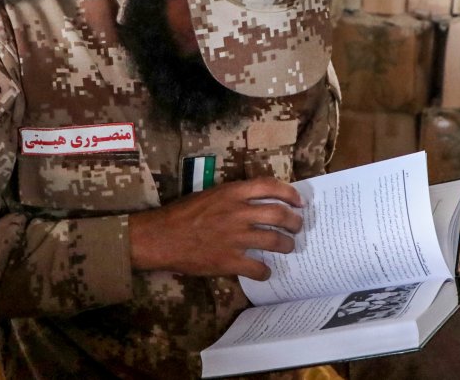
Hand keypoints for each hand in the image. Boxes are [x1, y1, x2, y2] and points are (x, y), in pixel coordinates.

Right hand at [128, 178, 303, 280]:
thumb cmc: (181, 214)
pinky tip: (264, 271)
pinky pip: (257, 267)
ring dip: (287, 245)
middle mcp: (237, 213)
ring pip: (275, 240)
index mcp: (231, 193)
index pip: (269, 186)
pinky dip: (265, 271)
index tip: (299, 201)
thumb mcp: (208, 195)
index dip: (289, 193)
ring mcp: (235, 238)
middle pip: (279, 214)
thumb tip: (255, 201)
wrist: (160, 237)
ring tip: (288, 247)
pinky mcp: (229, 260)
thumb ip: (232, 197)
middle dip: (294, 221)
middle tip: (297, 226)